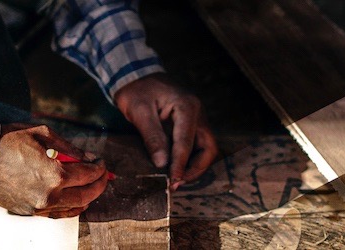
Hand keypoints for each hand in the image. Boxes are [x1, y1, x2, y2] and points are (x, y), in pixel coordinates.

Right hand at [0, 124, 108, 217]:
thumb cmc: (7, 141)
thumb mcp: (42, 134)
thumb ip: (68, 147)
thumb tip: (87, 157)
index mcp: (54, 174)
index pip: (87, 174)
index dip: (99, 168)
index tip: (101, 161)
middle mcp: (49, 195)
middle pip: (86, 195)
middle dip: (99, 184)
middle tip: (104, 175)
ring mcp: (38, 206)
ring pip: (73, 207)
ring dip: (88, 197)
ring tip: (93, 187)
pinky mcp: (28, 211)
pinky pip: (57, 214)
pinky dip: (71, 208)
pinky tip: (77, 201)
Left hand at [114, 73, 217, 190]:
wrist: (136, 75)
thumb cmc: (136, 90)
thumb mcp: (139, 111)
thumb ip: (152, 137)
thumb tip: (161, 163)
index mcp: (187, 106)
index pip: (187, 142)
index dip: (180, 164)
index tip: (172, 181)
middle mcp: (198, 113)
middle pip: (208, 147)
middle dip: (195, 168)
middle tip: (177, 182)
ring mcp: (197, 119)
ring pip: (205, 148)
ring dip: (194, 166)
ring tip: (176, 179)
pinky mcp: (190, 124)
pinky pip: (196, 145)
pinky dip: (189, 159)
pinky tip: (176, 168)